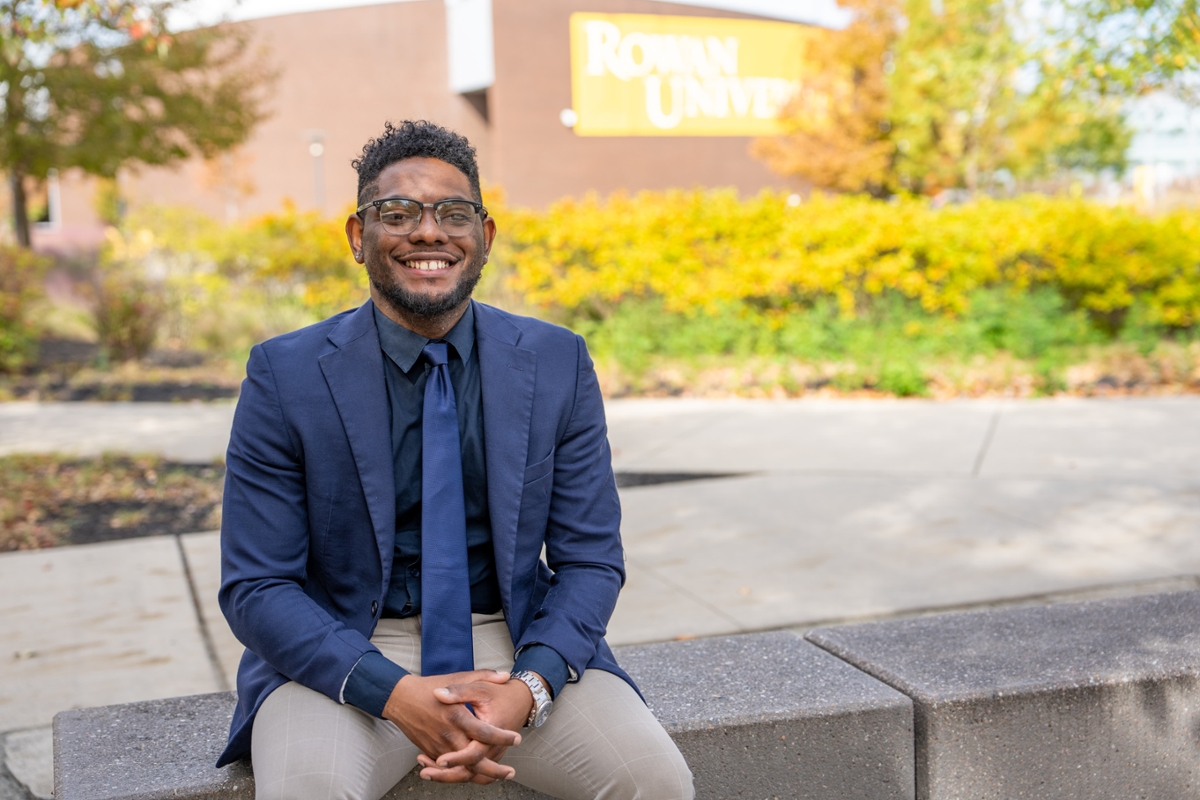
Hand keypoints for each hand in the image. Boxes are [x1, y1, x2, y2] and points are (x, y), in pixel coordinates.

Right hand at [381, 670, 519, 782]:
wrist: (400, 698)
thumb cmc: (429, 687)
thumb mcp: (458, 677)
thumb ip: (483, 676)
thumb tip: (506, 675)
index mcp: (457, 716)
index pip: (484, 733)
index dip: (502, 737)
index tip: (517, 739)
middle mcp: (448, 734)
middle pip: (474, 760)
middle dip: (494, 769)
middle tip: (510, 772)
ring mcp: (438, 746)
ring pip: (461, 769)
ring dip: (480, 775)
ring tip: (496, 776)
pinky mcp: (431, 752)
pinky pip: (448, 769)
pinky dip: (462, 773)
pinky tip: (476, 773)